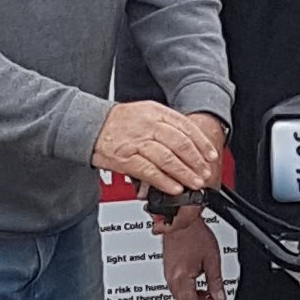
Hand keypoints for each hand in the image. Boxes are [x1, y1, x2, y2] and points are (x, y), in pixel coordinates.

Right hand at [97, 99, 228, 197]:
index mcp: (156, 112)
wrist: (89, 125)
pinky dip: (164, 181)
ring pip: (167, 158)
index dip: (201, 143)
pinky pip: (149, 171)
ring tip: (194, 182)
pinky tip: (174, 187)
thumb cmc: (116, 122)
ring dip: (184, 173)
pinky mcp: (125, 158)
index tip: (211, 156)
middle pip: (180, 144)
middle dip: (196, 161)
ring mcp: (136, 142)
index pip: (186, 127)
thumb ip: (166, 125)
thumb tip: (187, 141)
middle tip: (204, 173)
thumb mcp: (144, 113)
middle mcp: (148, 125)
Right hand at [153, 208, 229, 299]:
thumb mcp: (211, 260)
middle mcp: (172, 280)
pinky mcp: (170, 270)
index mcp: (181, 279)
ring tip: (212, 298)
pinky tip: (202, 289)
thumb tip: (219, 297)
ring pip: (182, 298)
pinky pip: (179, 289)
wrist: (178, 219)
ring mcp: (169, 275)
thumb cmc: (192, 234)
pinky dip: (191, 293)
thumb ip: (215, 282)